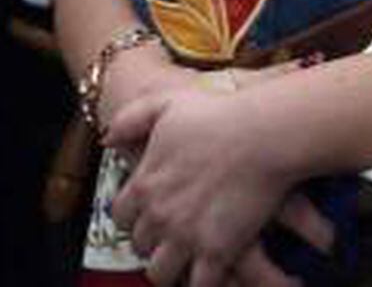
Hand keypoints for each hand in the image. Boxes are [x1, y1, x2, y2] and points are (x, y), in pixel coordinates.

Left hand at [107, 88, 330, 286]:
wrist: (264, 134)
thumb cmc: (219, 116)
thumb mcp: (165, 103)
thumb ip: (129, 119)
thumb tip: (108, 139)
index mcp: (144, 183)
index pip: (120, 218)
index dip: (134, 217)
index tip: (151, 213)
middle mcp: (159, 215)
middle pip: (140, 247)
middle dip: (154, 242)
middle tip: (173, 234)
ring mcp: (186, 237)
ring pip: (161, 274)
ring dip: (172, 268)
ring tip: (188, 258)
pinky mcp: (217, 252)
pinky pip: (198, 285)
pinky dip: (202, 281)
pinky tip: (213, 269)